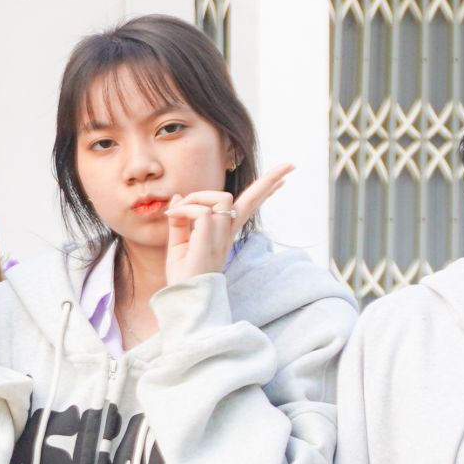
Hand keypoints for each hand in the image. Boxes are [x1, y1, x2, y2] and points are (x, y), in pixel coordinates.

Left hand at [166, 165, 293, 280]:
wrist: (185, 297)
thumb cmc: (184, 276)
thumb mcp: (178, 243)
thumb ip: (180, 220)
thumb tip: (178, 197)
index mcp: (224, 233)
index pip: (246, 208)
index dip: (262, 193)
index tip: (282, 182)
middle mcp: (227, 233)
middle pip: (251, 201)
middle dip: (269, 181)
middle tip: (290, 165)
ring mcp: (222, 236)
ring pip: (222, 197)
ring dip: (197, 197)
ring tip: (178, 212)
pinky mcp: (212, 238)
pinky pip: (201, 210)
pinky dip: (184, 209)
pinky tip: (173, 216)